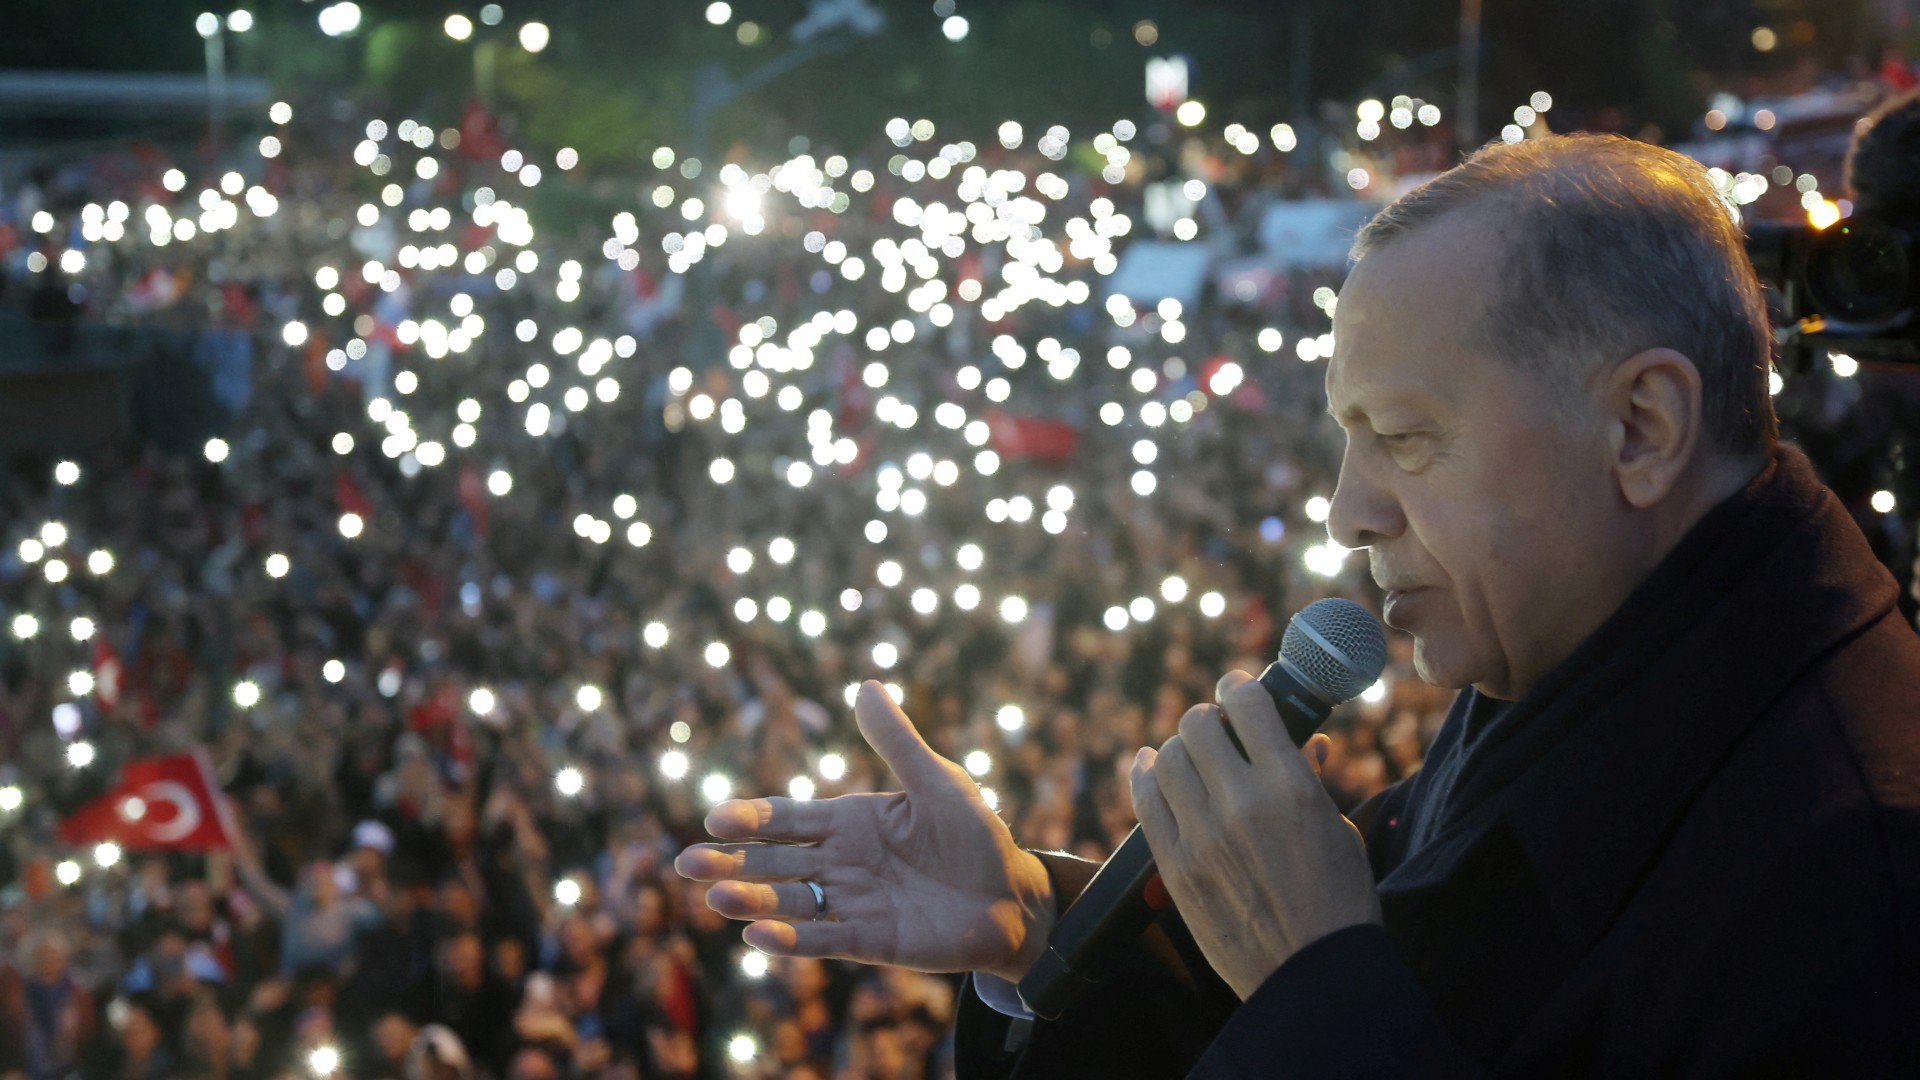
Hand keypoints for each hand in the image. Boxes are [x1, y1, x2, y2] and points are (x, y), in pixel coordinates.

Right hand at [675, 681, 1055, 981]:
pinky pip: (824, 939)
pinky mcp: (871, 940)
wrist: (1013, 898)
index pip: (788, 819)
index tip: (715, 819)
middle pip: (775, 863)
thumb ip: (897, 742)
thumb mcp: (938, 782)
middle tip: (688, 864)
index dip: (752, 819)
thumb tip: (866, 685)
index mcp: (850, 822)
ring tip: (717, 898)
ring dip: (752, 901)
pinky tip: (757, 938)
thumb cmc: (976, 836)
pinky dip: (791, 941)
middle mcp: (841, 863)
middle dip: (732, 863)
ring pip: (790, 902)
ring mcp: (852, 903)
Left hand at [1130, 671, 1381, 1000]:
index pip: (1245, 703)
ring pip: (1165, 758)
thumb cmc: (1338, 900)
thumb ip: (1310, 779)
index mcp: (1290, 786)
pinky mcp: (1174, 867)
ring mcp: (1201, 836)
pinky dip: (1144, 775)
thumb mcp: (1336, 829)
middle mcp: (1240, 802)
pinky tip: (1150, 766)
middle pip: (1196, 725)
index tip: (1238, 690)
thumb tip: (1305, 740)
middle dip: (1207, 720)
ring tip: (1191, 756)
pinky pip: (1143, 800)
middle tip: (1217, 731)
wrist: (1312, 975)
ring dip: (1178, 748)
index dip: (1238, 688)